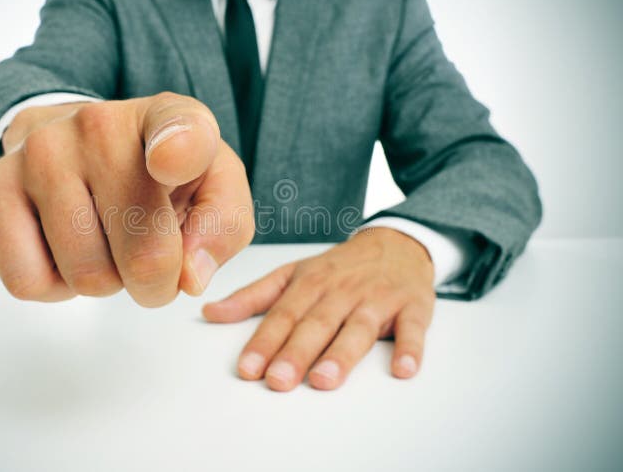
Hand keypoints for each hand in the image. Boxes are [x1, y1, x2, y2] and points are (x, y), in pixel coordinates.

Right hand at [0, 92, 254, 306]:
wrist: (82, 145)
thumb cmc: (157, 176)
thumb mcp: (212, 188)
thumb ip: (222, 228)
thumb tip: (189, 277)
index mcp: (170, 119)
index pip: (179, 132)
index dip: (177, 151)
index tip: (168, 164)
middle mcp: (100, 125)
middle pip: (145, 257)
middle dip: (155, 279)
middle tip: (146, 249)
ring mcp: (40, 151)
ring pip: (87, 277)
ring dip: (105, 281)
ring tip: (104, 238)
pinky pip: (28, 281)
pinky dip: (55, 286)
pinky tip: (65, 246)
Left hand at [203, 227, 435, 390]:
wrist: (397, 243)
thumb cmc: (339, 267)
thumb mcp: (293, 274)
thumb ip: (253, 296)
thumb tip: (209, 312)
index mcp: (310, 282)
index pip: (283, 315)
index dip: (264, 342)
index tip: (248, 369)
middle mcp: (341, 290)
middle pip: (317, 323)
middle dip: (296, 353)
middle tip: (278, 380)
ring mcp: (378, 298)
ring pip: (359, 327)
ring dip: (343, 354)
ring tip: (325, 379)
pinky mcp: (413, 306)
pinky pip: (413, 329)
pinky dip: (410, 348)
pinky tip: (403, 370)